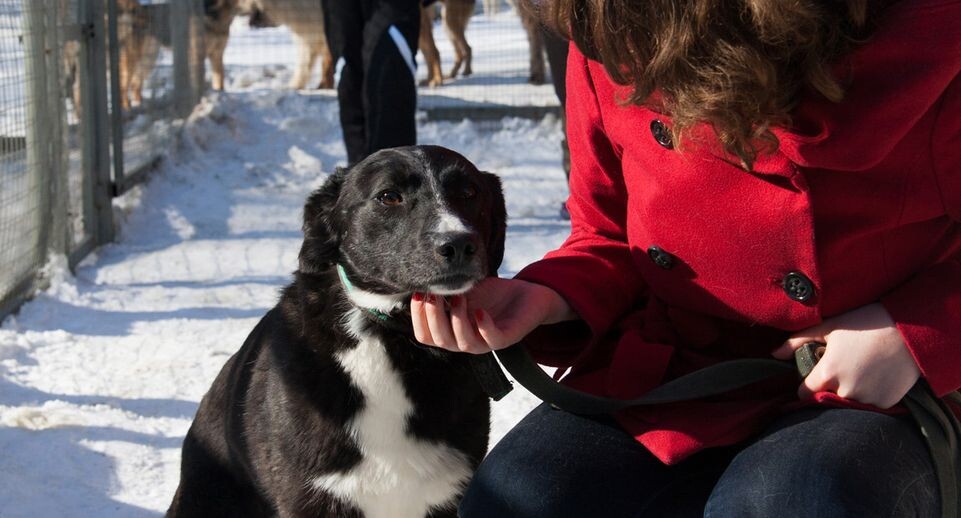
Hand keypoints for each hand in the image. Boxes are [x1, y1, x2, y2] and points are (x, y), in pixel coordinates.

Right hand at [410, 277, 575, 353]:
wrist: (527, 294)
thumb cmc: (493, 294)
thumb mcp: (463, 289)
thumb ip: (444, 290)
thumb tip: (420, 282)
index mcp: (452, 331)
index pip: (426, 335)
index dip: (418, 318)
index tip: (418, 294)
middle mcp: (466, 340)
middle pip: (440, 340)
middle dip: (433, 318)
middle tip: (433, 295)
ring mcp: (486, 341)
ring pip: (464, 344)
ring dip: (456, 320)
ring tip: (458, 298)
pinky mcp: (507, 337)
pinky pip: (492, 339)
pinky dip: (483, 326)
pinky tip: (479, 310)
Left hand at [772, 303, 920, 407]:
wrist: (911, 330)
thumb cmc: (866, 324)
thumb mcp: (829, 327)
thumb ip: (797, 341)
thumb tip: (774, 354)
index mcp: (828, 373)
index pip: (804, 393)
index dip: (806, 385)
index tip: (813, 378)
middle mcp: (845, 390)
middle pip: (825, 400)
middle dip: (827, 390)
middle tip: (839, 372)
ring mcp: (867, 399)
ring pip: (847, 405)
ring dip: (847, 394)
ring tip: (858, 374)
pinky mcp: (886, 403)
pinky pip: (869, 407)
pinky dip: (868, 397)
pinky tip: (874, 379)